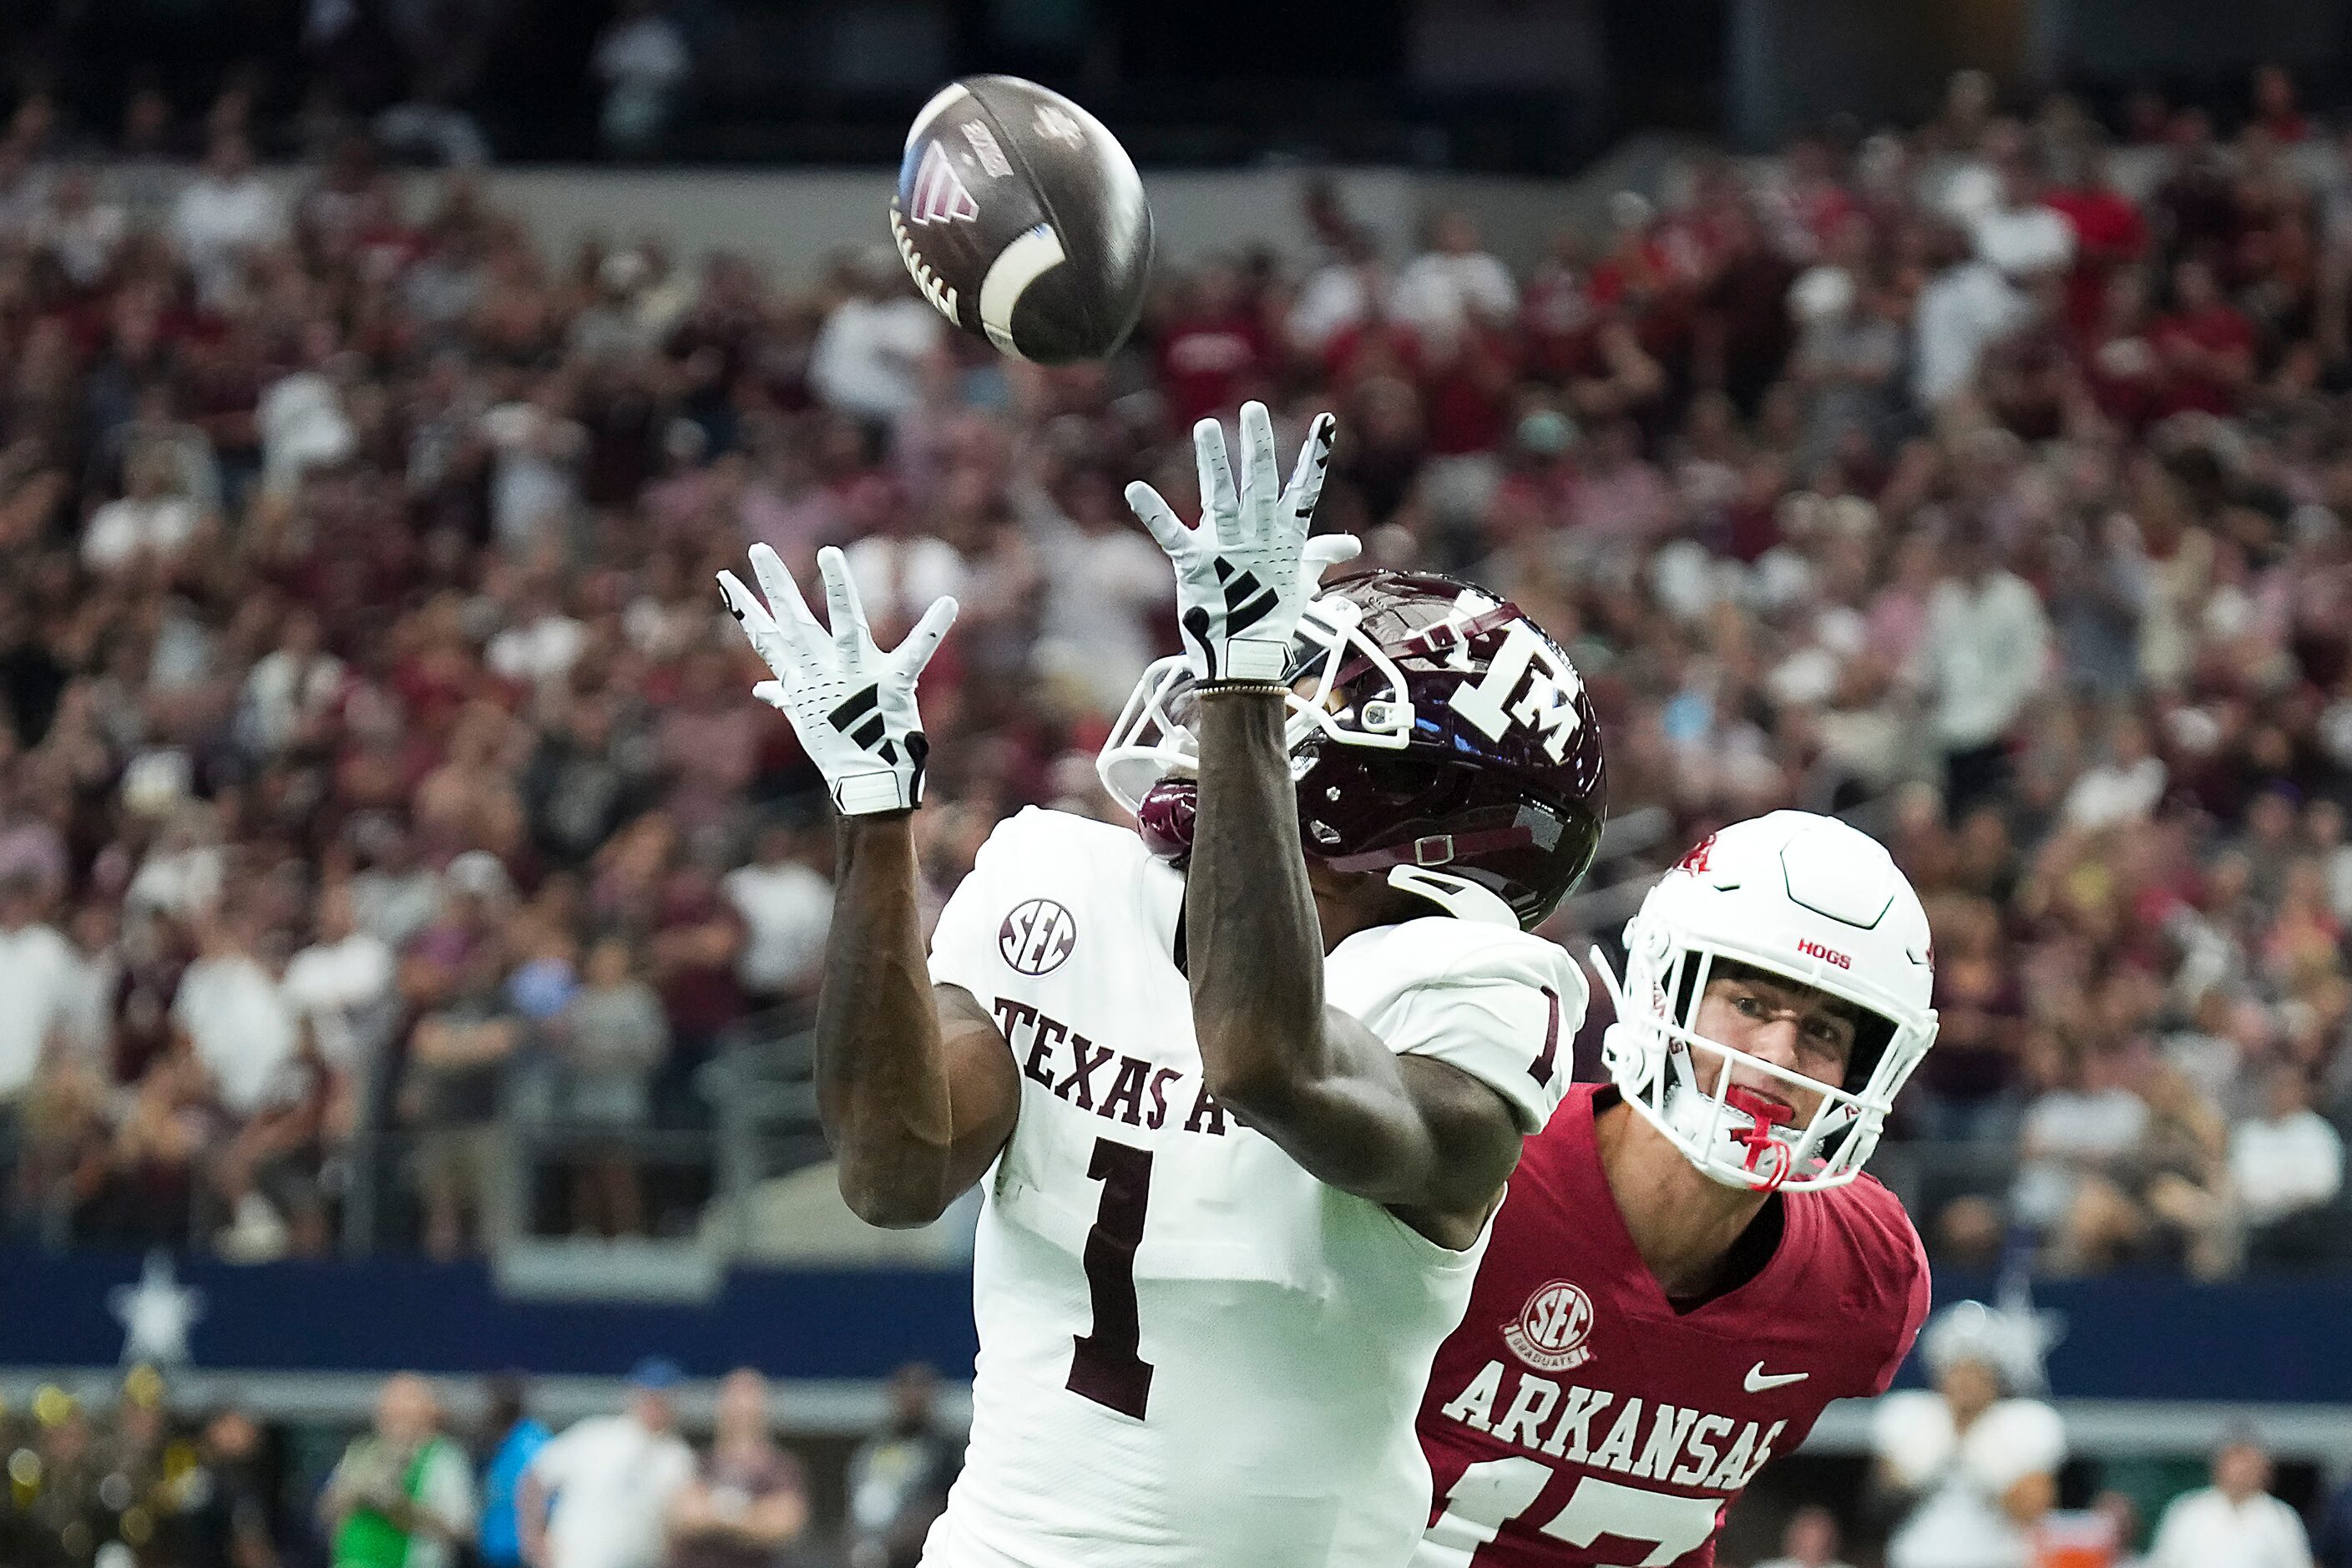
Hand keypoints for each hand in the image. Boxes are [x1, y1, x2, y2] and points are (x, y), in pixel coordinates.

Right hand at [718, 543, 956, 814]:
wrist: (866, 783)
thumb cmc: (839, 749)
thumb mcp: (805, 717)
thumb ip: (783, 696)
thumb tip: (760, 689)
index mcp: (803, 677)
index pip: (767, 636)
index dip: (746, 607)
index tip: (726, 578)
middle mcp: (825, 672)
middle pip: (795, 621)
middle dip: (776, 585)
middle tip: (759, 549)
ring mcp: (858, 676)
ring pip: (846, 624)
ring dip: (837, 588)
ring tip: (829, 553)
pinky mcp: (893, 684)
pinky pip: (917, 651)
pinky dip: (933, 628)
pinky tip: (949, 603)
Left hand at [1126, 401, 1354, 683]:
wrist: (1244, 659)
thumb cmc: (1271, 617)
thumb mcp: (1301, 581)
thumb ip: (1321, 553)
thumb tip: (1351, 544)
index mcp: (1284, 538)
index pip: (1303, 489)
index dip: (1314, 456)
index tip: (1325, 422)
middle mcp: (1258, 537)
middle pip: (1259, 482)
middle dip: (1257, 445)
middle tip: (1253, 409)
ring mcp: (1227, 549)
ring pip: (1221, 495)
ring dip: (1212, 461)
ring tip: (1206, 426)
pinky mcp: (1195, 564)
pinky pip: (1170, 532)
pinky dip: (1152, 512)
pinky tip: (1134, 489)